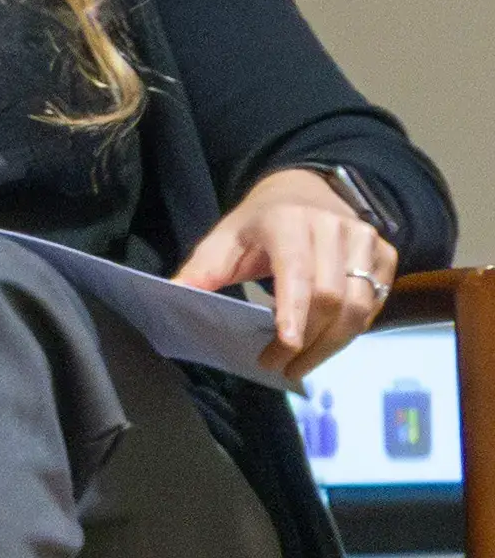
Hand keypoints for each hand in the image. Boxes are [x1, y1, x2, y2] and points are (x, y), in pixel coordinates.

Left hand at [179, 167, 402, 381]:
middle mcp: (334, 228)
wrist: (305, 190)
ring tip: (300, 365)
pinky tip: (325, 341)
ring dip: (331, 345)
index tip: (284, 346)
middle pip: (332, 298)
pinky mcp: (385, 254)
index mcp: (289, 222)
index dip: (293, 312)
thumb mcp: (223, 239)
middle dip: (307, 342)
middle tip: (280, 367)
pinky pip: (376, 304)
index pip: (297, 274)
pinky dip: (351, 330)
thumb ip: (201, 270)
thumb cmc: (258, 223)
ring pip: (360, 307)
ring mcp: (366, 240)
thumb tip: (172, 297)